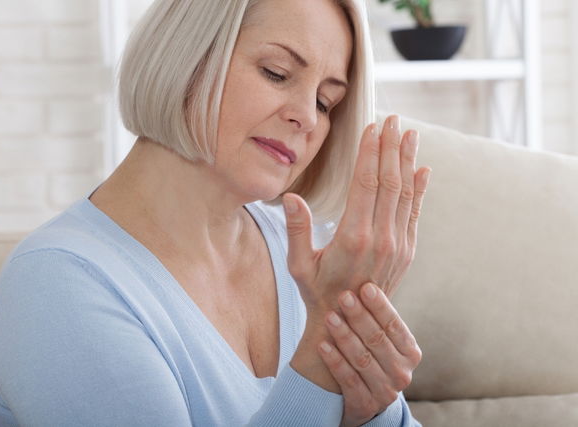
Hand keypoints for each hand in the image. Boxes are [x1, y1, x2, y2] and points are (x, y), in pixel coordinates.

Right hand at [283, 114, 430, 316]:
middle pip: (390, 182)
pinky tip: (422, 170)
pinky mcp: (406, 251)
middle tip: (393, 119)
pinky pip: (415, 213)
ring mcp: (398, 245)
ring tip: (409, 134)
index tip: (373, 127)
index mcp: (353, 237)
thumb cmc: (317, 293)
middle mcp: (381, 238)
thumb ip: (296, 229)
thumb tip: (290, 197)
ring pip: (405, 193)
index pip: (366, 183)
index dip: (370, 152)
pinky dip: (420, 189)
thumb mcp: (298, 264)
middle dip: (391, 147)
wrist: (350, 326)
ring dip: (408, 161)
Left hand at [317, 282, 420, 426]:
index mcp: (410, 351)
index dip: (380, 306)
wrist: (362, 398)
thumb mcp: (378, 337)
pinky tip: (322, 345)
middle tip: (343, 296)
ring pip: (362, 359)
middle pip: (378, 340)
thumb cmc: (368, 355)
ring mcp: (386, 391)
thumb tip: (364, 275)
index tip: (365, 287)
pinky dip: (335, 361)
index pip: (395, 325)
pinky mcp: (365, 405)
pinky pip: (348, 379)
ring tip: (329, 316)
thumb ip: (375, 313)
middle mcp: (402, 372)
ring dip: (345, 336)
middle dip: (359, 316)